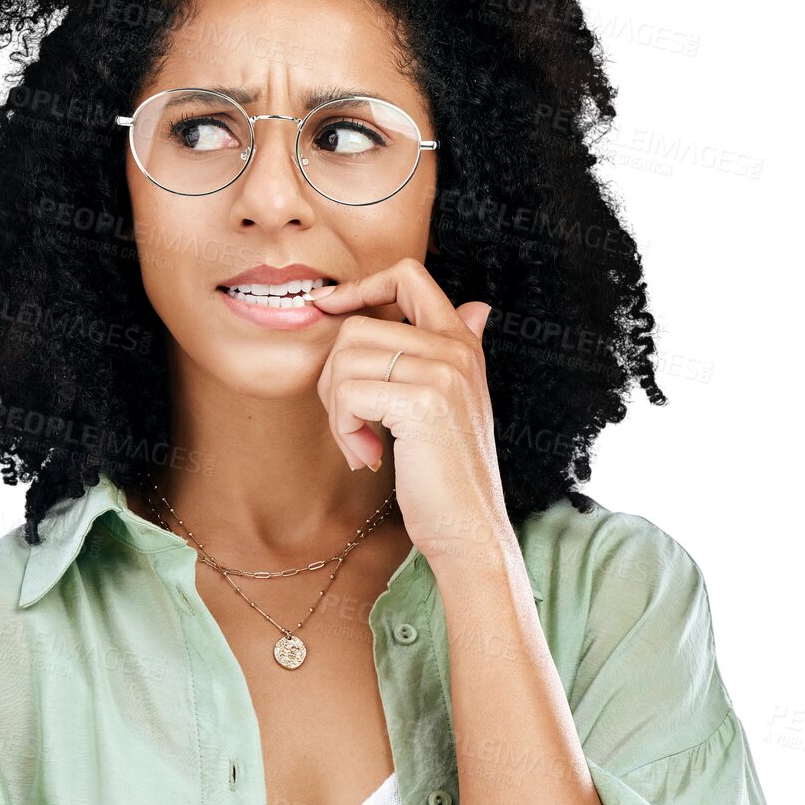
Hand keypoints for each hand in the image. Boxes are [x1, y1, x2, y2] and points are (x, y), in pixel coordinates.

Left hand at [309, 257, 506, 565]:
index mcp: (462, 343)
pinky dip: (343, 429)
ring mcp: (442, 372)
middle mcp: (456, 349)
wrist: (470, 527)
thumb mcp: (456, 405)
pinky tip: (367, 455)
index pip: (408, 276)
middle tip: (349, 422)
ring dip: (336, 410)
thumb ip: (455, 354)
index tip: (327, 309)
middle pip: (357, 326)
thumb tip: (477, 308)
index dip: (360, 287)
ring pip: (346, 359)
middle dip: (334, 376)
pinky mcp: (422, 402)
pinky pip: (348, 394)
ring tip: (361, 444)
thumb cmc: (449, 473)